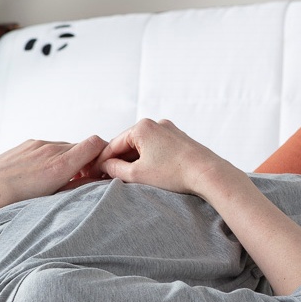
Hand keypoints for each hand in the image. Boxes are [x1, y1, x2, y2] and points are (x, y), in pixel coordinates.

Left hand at [0, 136, 109, 220]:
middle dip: (86, 160)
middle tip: (83, 180)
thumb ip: (80, 187)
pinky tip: (43, 174)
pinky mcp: (27, 144)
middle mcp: (50, 149)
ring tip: (60, 180)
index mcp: (61, 164)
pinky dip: (52, 157)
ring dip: (68, 159)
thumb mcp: (55, 200)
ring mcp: (37, 144)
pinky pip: (48, 147)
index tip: (101, 170)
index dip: (103, 154)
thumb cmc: (19, 202)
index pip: (96, 143)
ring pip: (64, 147)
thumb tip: (97, 180)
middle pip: (81, 147)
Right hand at [96, 119, 243, 199]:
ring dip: (134, 160)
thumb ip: (115, 169)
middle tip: (108, 177)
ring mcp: (169, 129)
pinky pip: (157, 147)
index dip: (102, 161)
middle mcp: (155, 123)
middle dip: (118, 160)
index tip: (94, 174)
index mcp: (141, 127)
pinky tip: (149, 172)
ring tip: (128, 177)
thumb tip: (105, 166)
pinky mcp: (180, 138)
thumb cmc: (173, 173)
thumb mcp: (137, 174)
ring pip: (143, 146)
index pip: (113, 144)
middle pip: (128, 143)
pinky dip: (149, 158)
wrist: (207, 173)